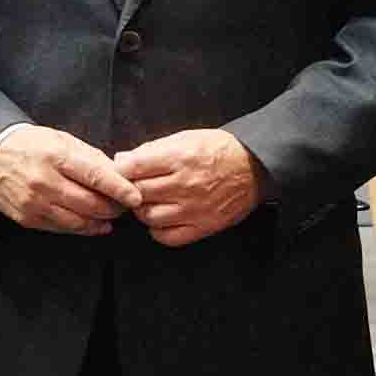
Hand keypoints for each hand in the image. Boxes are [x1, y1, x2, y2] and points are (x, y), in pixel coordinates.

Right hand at [0, 125, 143, 235]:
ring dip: (100, 222)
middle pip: (90, 203)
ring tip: (111, 217)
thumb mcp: (62, 140)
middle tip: (125, 206)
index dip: (119, 189)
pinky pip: (62, 228)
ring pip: (78, 221)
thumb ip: (91, 158)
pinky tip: (93, 225)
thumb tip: (119, 175)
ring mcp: (34, 202)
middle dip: (113, 208)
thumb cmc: (33, 146)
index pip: (95, 176)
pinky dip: (82, 228)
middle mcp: (44, 181)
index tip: (136, 197)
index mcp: (56, 156)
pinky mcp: (27, 218)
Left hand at [109, 128, 262, 247]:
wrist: (254, 166)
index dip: (121, 171)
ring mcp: (194, 208)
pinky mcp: (203, 226)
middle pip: (138, 193)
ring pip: (149, 216)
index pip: (133, 168)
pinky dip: (158, 230)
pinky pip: (167, 237)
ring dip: (144, 210)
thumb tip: (122, 159)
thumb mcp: (185, 138)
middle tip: (136, 187)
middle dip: (131, 190)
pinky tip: (163, 218)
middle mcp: (185, 184)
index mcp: (179, 158)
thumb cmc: (218, 150)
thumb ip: (152, 149)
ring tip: (151, 202)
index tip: (122, 172)